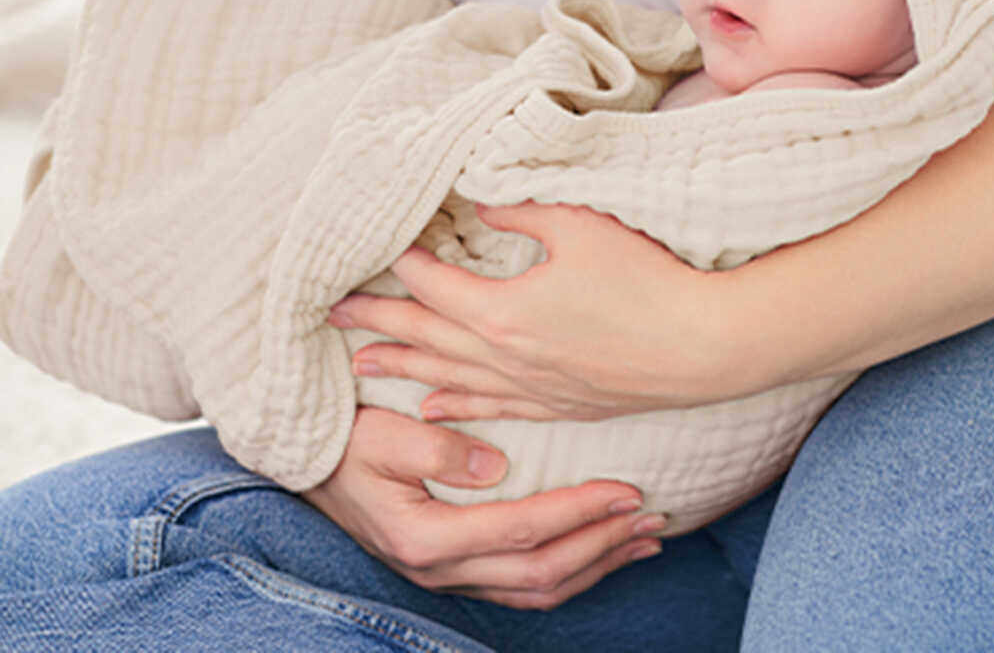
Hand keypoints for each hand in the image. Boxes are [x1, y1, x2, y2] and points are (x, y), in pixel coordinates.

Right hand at [302, 406, 664, 609]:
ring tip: (643, 540)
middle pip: (542, 571)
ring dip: (596, 565)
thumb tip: (494, 465)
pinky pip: (522, 585)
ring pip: (538, 588)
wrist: (310, 466)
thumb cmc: (345, 442)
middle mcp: (442, 569)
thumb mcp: (381, 434)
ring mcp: (448, 577)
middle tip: (653, 517)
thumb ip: (434, 450)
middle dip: (604, 545)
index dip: (581, 511)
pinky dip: (569, 572)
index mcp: (427, 537)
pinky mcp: (454, 570)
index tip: (626, 490)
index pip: (524, 529)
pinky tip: (598, 552)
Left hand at [329, 202, 744, 422]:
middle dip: (377, 324)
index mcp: (503, 312)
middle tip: (331, 317)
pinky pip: (491, 407)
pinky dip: (454, 405)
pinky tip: (433, 407)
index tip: (377, 247)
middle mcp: (505, 357)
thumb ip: (521, 212)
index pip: (433, 286)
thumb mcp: (579, 224)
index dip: (403, 265)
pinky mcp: (560, 404)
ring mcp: (532, 387)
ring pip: (449, 378)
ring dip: (402, 370)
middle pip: (426, 338)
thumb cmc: (645, 279)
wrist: (703, 347)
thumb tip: (480, 204)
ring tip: (361, 368)